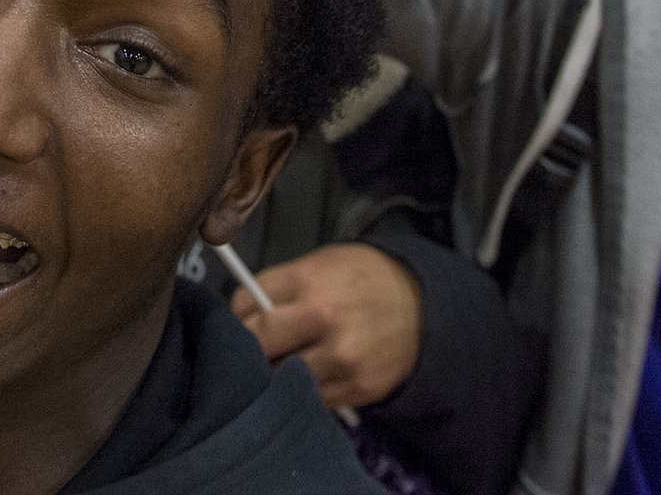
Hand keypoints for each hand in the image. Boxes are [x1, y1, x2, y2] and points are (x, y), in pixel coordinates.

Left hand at [230, 244, 423, 411]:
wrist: (422, 306)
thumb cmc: (364, 280)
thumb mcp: (320, 263)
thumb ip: (279, 287)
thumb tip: (240, 313)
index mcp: (310, 280)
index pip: (247, 306)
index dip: (238, 317)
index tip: (241, 322)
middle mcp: (325, 318)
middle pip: (258, 345)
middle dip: (251, 347)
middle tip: (257, 346)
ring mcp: (342, 357)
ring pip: (281, 377)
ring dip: (276, 372)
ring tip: (288, 359)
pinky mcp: (357, 387)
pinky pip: (311, 398)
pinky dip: (304, 389)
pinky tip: (313, 372)